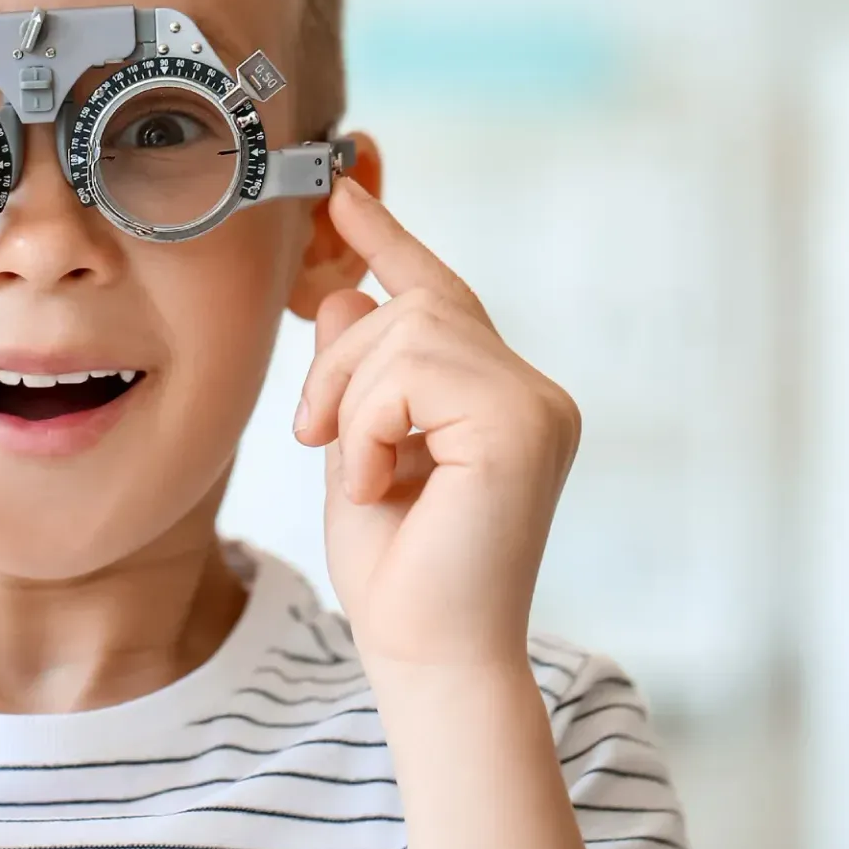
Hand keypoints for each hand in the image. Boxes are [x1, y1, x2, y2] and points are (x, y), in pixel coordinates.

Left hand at [295, 180, 580, 674]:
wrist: (425, 655)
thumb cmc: (396, 572)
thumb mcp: (356, 452)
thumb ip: (360, 377)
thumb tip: (349, 294)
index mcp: (500, 397)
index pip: (441, 296)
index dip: (390, 240)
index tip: (343, 193)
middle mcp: (532, 392)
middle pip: (413, 306)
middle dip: (339, 361)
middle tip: (311, 434)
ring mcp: (536, 405)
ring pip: (407, 331)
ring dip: (350, 400)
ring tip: (350, 470)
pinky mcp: (522, 425)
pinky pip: (410, 374)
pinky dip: (367, 427)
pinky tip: (373, 485)